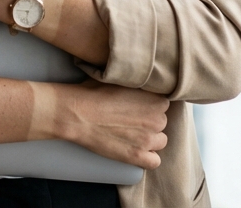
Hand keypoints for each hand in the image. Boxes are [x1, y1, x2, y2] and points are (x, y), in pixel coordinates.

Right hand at [51, 81, 169, 169]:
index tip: (138, 106)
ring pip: (160, 141)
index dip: (150, 105)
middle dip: (149, 121)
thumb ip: (139, 87)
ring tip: (131, 134)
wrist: (77, 113)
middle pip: (161, 122)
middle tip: (130, 119)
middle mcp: (157, 119)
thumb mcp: (121, 80)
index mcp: (155, 99)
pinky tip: (135, 150)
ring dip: (149, 138)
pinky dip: (147, 157)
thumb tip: (143, 87)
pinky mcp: (137, 155)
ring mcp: (148, 139)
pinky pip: (154, 161)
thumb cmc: (94, 93)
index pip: (163, 105)